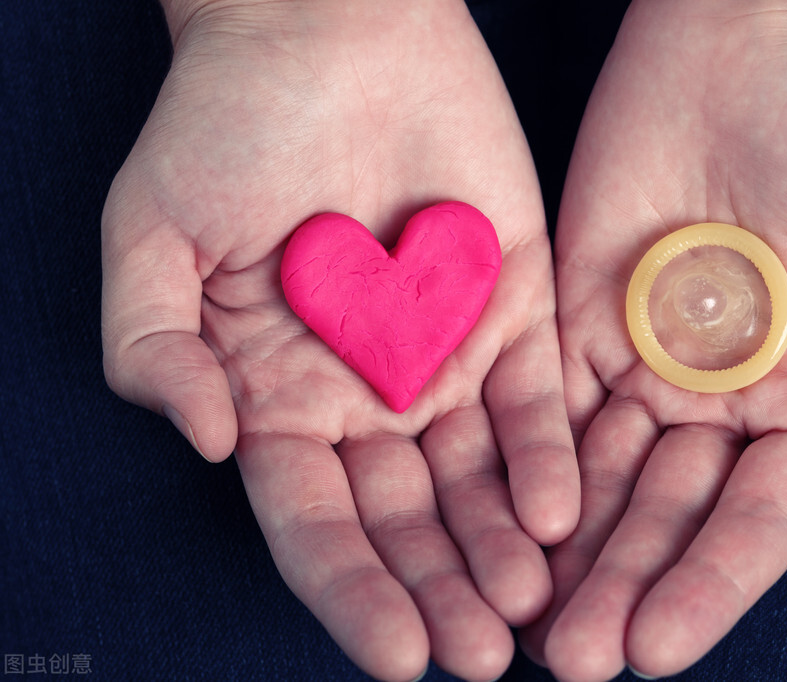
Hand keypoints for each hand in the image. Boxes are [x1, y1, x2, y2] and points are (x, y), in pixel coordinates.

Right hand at [101, 1, 578, 679]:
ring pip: (481, 477)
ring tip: (528, 609)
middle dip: (441, 592)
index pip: (318, 521)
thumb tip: (215, 446)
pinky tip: (560, 512)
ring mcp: (446, 358)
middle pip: (409, 519)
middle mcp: (369, 397)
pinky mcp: (513, 309)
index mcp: (282, 398)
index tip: (392, 657)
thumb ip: (157, 352)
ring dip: (504, 545)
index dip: (351, 591)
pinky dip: (548, 453)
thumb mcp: (151, 238)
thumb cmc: (226, 127)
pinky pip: (536, 396)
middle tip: (478, 657)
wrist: (327, 32)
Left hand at [522, 0, 786, 678]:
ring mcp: (640, 357)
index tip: (659, 646)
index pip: (754, 515)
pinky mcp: (573, 314)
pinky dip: (522, 466)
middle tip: (575, 659)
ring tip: (527, 627)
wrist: (761, 32)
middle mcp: (718, 394)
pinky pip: (542, 402)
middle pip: (663, 513)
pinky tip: (495, 525)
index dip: (710, 582)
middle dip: (623, 586)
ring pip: (596, 477)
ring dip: (565, 552)